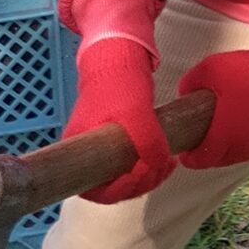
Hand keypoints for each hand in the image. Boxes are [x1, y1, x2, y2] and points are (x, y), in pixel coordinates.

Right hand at [64, 36, 174, 203]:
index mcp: (81, 150)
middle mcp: (89, 154)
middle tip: (161, 166)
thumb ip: (147, 142)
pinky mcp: (119, 144)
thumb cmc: (119, 84)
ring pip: (126, 178)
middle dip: (141, 183)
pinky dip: (151, 167)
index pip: (93, 190)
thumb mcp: (135, 113)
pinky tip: (167, 160)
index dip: (118, 191)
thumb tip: (158, 166)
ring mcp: (104, 149)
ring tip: (168, 163)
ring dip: (150, 176)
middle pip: (114, 187)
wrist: (119, 58)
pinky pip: (134, 166)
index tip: (138, 174)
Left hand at [177, 47, 248, 170]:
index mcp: (224, 134)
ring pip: (229, 158)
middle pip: (214, 162)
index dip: (188, 159)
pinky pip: (243, 151)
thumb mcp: (210, 69)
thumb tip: (183, 94)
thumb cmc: (247, 71)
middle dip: (202, 155)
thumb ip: (189, 83)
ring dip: (219, 151)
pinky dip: (233, 146)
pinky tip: (230, 130)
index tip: (182, 152)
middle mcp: (239, 145)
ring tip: (212, 134)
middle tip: (194, 140)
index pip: (201, 160)